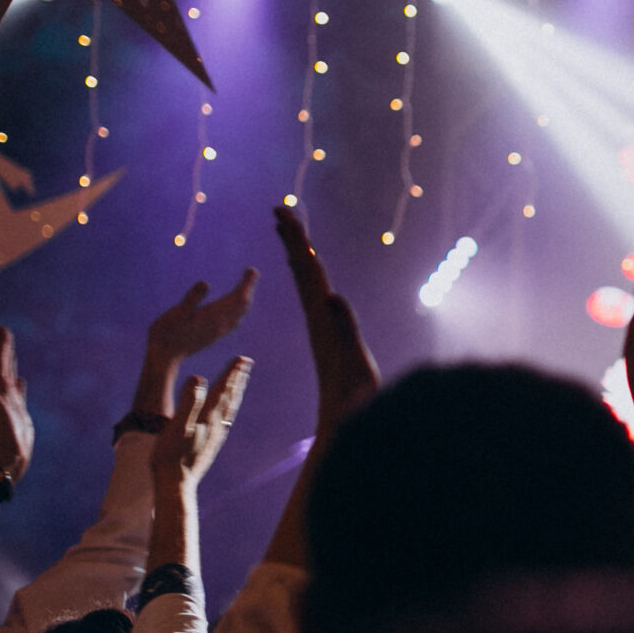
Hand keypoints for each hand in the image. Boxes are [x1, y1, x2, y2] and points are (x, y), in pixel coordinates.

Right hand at [146, 271, 259, 372]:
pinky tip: (234, 309)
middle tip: (251, 272)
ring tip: (245, 286)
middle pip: (242, 305)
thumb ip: (192, 298)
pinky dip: (238, 310)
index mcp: (214, 316)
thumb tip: (205, 283)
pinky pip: (233, 321)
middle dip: (248, 288)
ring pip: (239, 314)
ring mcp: (218, 331)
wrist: (164, 357)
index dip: (247, 284)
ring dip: (244, 299)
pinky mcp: (213, 336)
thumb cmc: (166, 333)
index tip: (252, 270)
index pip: (238, 298)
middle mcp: (220, 324)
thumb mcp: (176, 312)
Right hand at [154, 357, 253, 493]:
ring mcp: (215, 436)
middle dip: (237, 378)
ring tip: (240, 382)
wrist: (175, 485)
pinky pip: (224, 422)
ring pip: (229, 409)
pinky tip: (226, 414)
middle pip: (230, 397)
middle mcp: (216, 426)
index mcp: (208, 418)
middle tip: (246, 362)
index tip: (242, 358)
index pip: (222, 390)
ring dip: (235, 393)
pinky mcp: (210, 445)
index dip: (231, 373)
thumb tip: (198, 379)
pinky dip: (228, 411)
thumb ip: (189, 402)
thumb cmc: (170, 455)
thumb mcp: (177, 425)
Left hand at [274, 208, 379, 432]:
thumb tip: (329, 294)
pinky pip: (314, 299)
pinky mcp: (327, 337)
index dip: (296, 240)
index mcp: (321, 318)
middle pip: (301, 271)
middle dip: (292, 239)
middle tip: (279, 209)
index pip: (306, 270)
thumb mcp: (352, 360)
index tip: (282, 213)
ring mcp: (320, 328)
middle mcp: (317, 319)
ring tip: (288, 232)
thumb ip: (343, 327)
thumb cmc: (354, 396)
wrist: (347, 424)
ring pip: (305, 283)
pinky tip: (305, 275)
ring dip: (297, 255)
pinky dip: (309, 280)